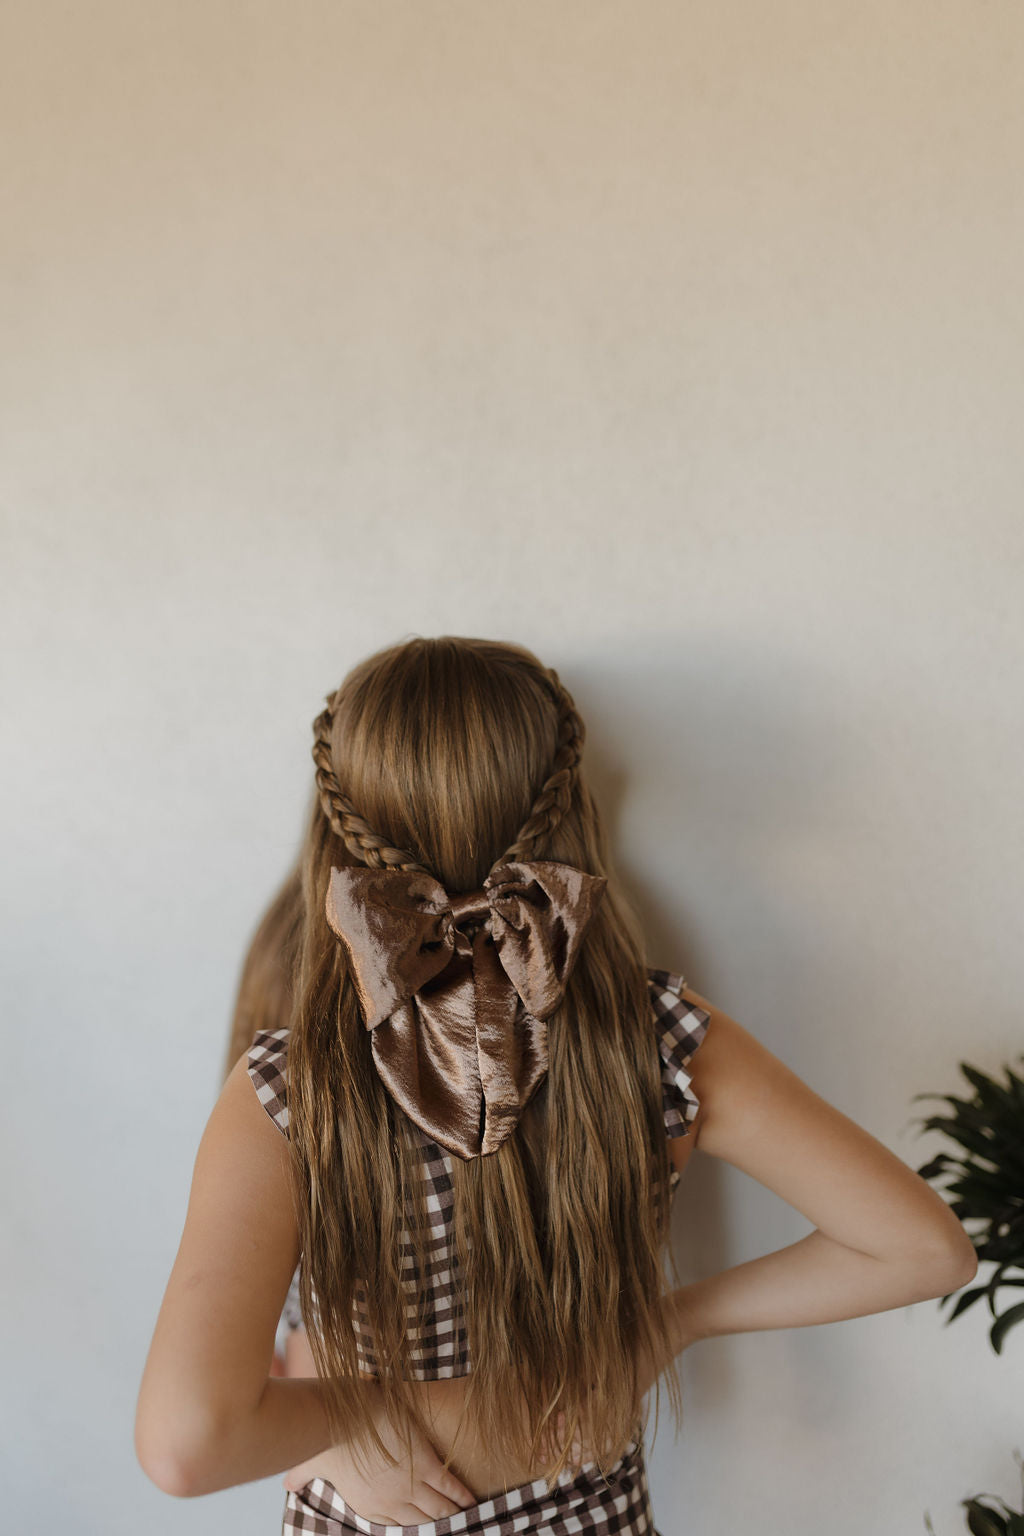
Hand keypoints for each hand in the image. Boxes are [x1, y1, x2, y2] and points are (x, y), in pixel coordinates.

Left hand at [281, 1380, 476, 1524]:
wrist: (342, 1417)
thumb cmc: (324, 1439)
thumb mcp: (310, 1464)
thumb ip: (301, 1478)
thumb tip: (285, 1484)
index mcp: (369, 1508)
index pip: (398, 1530)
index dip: (416, 1533)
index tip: (428, 1533)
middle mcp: (392, 1503)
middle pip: (423, 1525)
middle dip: (440, 1529)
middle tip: (456, 1531)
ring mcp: (410, 1485)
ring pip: (439, 1510)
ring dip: (454, 1517)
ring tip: (470, 1522)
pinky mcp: (423, 1462)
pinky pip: (448, 1486)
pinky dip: (462, 1496)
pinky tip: (473, 1503)